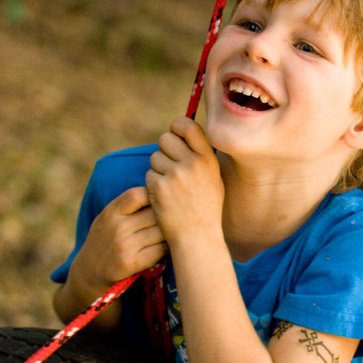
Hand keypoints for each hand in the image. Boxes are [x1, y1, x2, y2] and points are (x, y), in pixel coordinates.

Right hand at [73, 186, 167, 290]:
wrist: (88, 272)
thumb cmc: (104, 239)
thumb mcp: (107, 217)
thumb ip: (127, 205)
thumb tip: (160, 189)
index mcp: (110, 212)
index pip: (137, 194)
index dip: (153, 195)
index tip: (159, 201)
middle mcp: (117, 228)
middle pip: (155, 213)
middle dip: (165, 216)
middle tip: (173, 218)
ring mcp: (124, 246)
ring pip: (161, 232)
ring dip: (169, 232)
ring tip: (170, 232)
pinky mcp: (132, 264)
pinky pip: (160, 250)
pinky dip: (166, 247)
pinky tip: (164, 246)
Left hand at [146, 117, 223, 249]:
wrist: (197, 236)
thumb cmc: (206, 207)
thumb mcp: (213, 178)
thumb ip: (201, 155)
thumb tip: (184, 132)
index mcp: (208, 159)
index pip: (188, 126)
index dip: (178, 126)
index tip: (176, 134)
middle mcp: (192, 163)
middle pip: (165, 139)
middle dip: (164, 150)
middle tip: (171, 167)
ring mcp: (175, 175)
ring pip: (155, 157)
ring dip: (158, 169)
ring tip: (171, 187)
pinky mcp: (159, 187)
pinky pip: (149, 174)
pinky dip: (153, 185)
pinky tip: (165, 198)